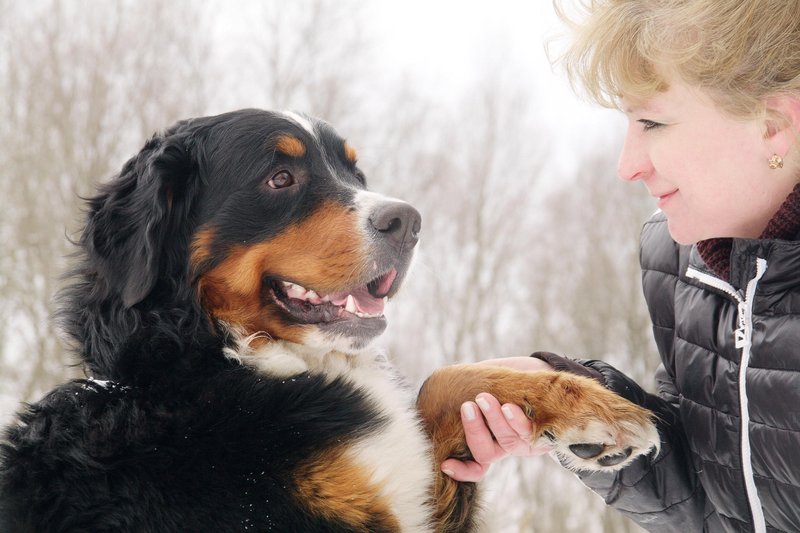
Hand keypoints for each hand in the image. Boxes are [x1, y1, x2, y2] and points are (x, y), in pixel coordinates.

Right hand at [441, 357, 554, 481]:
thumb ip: (467, 390)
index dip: (461, 471)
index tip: (446, 464)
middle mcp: (504, 447)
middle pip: (485, 454)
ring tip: (484, 398)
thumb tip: (445, 388)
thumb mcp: (483, 384)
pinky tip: (508, 407)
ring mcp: (524, 443)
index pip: (475, 466)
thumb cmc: (506, 381)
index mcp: (488, 441)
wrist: (541, 373)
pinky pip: (529, 434)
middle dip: (474, 431)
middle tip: (467, 406)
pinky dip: (516, 421)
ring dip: (494, 421)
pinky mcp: (544, 435)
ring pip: (506, 441)